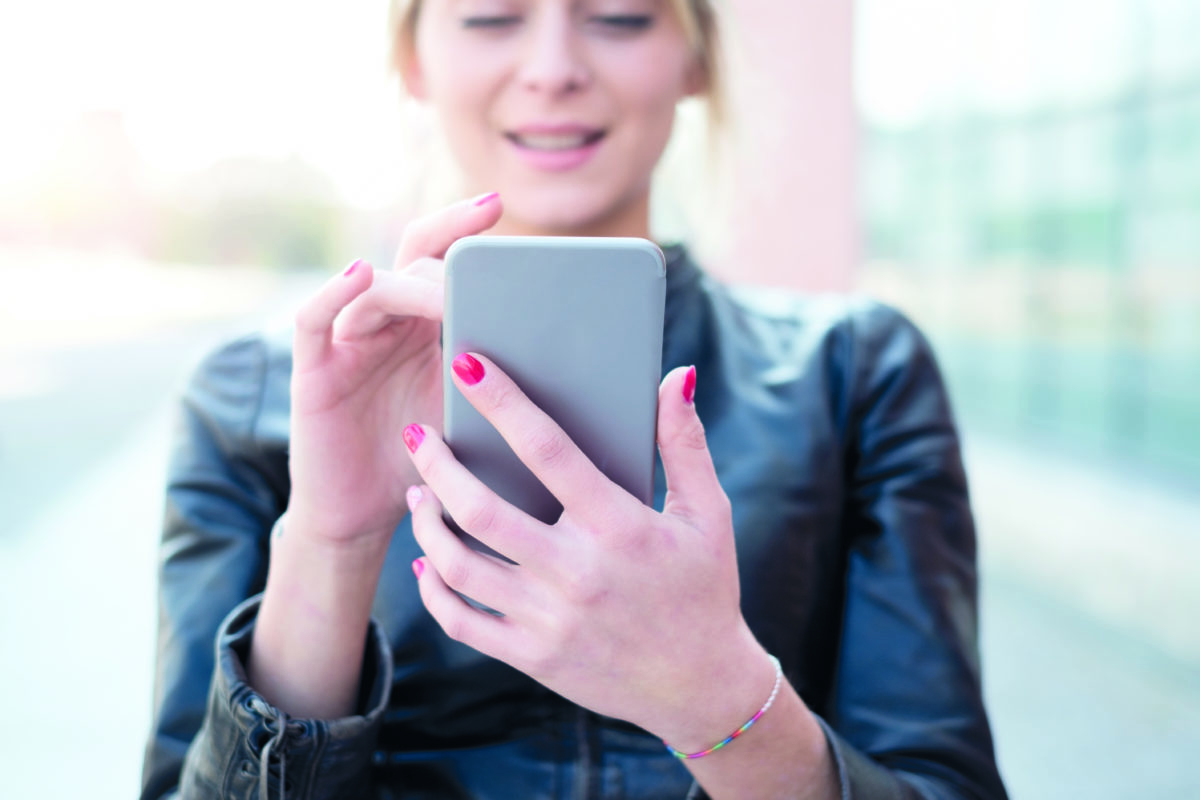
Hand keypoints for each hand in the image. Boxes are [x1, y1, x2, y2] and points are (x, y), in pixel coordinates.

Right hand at [284, 194, 502, 546]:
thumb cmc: (428, 468)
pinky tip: (361, 274)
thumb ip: (502, 382)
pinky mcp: (313, 372)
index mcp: (424, 329)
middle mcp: (385, 326)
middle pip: (409, 260)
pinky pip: (316, 320)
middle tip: (483, 226)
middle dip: (447, 241)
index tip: (498, 206)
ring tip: (449, 285)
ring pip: (373, 289)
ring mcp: (347, 344)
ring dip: (412, 283)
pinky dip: (334, 293)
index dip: (462, 230)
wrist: (368, 518)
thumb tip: (576, 365)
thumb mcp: (474, 416)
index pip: (440, 262)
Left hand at [406, 353, 774, 748]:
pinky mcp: (532, 656)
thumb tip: (675, 376)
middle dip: (437, 464)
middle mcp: (577, 572)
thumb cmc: (704, 589)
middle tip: (417, 435)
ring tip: (418, 494)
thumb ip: (685, 443)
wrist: (701, 688)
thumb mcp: (709, 514)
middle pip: (481, 509)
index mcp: (619, 526)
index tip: (467, 364)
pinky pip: (461, 621)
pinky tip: (427, 560)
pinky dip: (434, 589)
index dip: (502, 402)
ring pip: (459, 565)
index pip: (547, 449)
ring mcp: (549, 619)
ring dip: (427, 523)